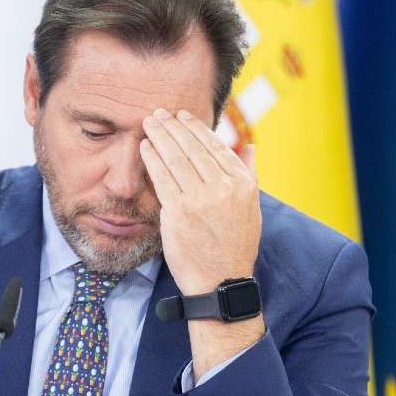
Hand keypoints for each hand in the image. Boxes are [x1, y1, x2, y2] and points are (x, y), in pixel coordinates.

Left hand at [140, 108, 264, 378]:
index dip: (196, 128)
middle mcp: (224, 187)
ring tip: (149, 123)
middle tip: (159, 113)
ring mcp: (201, 198)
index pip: (216, 146)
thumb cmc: (234, 247)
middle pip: (194, 148)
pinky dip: (152, 158)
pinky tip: (145, 147)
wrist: (220, 282)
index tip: (182, 117)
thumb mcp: (251, 208)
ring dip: (160, 136)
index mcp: (242, 184)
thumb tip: (249, 146)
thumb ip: (248, 174)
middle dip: (174, 126)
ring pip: (177, 158)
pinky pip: (162, 177)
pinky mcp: (179, 211)